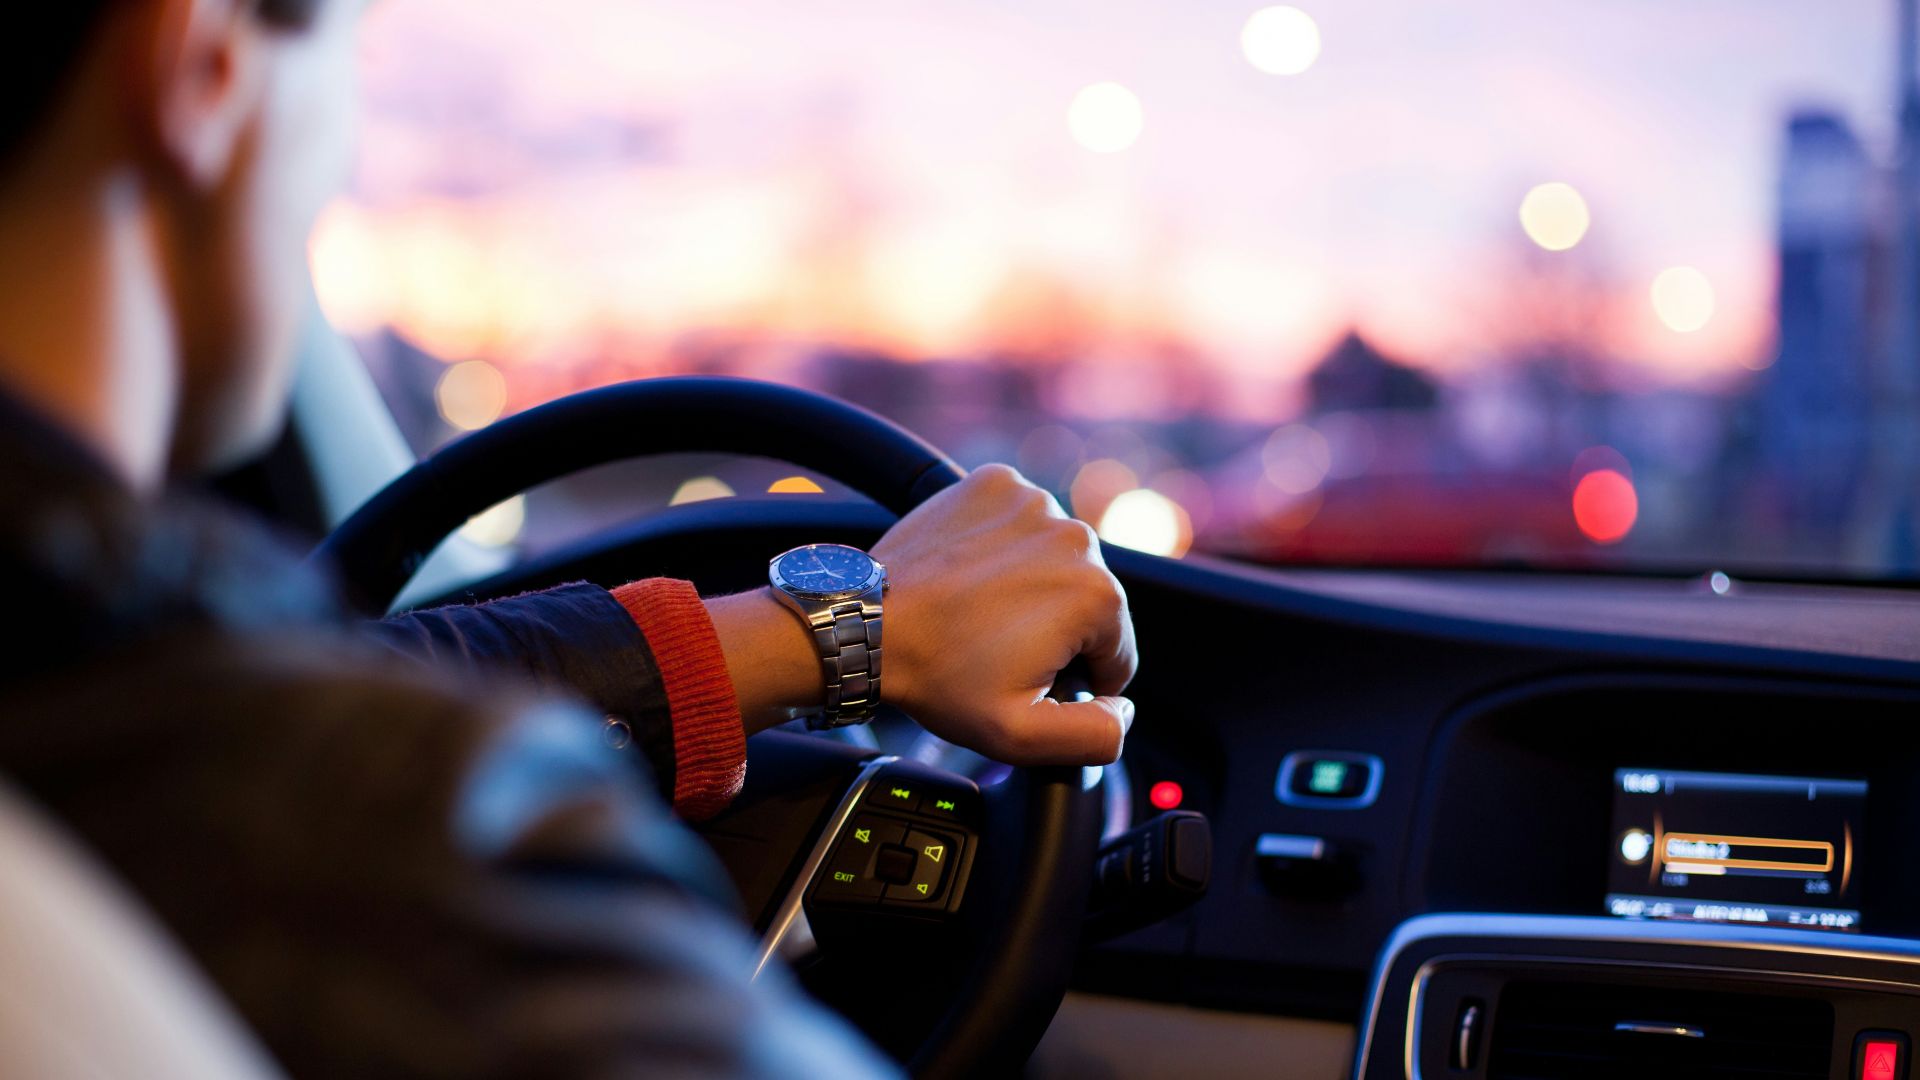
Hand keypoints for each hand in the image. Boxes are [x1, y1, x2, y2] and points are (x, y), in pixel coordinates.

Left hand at [708, 464, 1136, 764]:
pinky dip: (1005, 545)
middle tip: (996, 648)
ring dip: (1032, 584)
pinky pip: (1020, 521)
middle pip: (1089, 601)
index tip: (1027, 677)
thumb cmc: (938, 677)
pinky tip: (972, 574)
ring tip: (980, 611)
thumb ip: (1096, 735)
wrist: (867, 624)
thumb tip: (1124, 710)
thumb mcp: (1022, 736)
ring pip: (1056, 559)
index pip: (1117, 652)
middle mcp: (1076, 536)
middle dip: (1055, 629)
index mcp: (1097, 595)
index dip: (1077, 679)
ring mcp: (1034, 501)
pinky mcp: (996, 483)